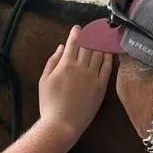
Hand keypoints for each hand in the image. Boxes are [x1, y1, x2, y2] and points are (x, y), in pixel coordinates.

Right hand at [37, 27, 112, 143]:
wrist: (62, 124)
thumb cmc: (49, 103)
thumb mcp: (44, 80)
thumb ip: (52, 61)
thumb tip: (61, 48)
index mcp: (66, 64)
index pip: (74, 43)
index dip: (76, 33)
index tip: (78, 28)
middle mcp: (81, 68)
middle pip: (88, 46)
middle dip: (91, 34)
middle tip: (93, 28)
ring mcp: (93, 77)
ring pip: (99, 54)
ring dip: (101, 43)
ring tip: (102, 36)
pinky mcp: (101, 87)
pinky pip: (107, 68)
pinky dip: (108, 57)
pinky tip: (108, 52)